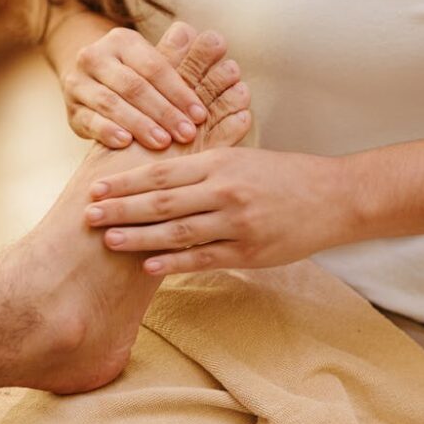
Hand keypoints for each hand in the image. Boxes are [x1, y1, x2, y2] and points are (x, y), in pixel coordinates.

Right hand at [60, 23, 210, 149]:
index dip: (179, 92)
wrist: (88, 84)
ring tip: (162, 142)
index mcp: (121, 40)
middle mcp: (95, 57)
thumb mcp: (154, 65)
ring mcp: (78, 83)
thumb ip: (183, 60)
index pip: (155, 66)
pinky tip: (126, 143)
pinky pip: (89, 120)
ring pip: (110, 103)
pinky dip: (108, 131)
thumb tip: (218, 41)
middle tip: (186, 134)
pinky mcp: (70, 110)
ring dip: (139, 124)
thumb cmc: (135, 78)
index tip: (201, 115)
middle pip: (133, 85)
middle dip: (163, 111)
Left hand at [84, 147, 352, 274]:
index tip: (95, 186)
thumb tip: (156, 172)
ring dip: (139, 237)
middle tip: (88, 214)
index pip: (161, 173)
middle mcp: (224, 191)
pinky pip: (204, 258)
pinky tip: (148, 266)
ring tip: (109, 241)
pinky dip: (173, 263)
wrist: (334, 196)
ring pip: (178, 232)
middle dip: (121, 209)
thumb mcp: (241, 157)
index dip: (125, 181)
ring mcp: (236, 224)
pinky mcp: (249, 252)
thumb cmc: (283, 175)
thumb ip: (202, 165)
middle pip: (161, 202)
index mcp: (219, 163)